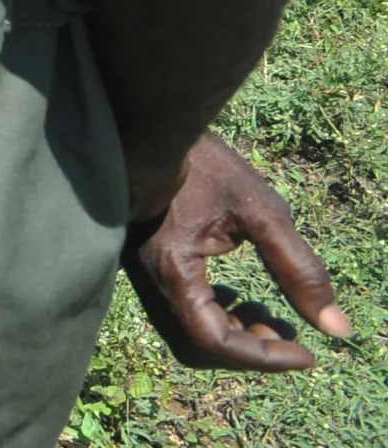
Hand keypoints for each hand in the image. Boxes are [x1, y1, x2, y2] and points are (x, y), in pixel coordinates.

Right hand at [123, 133, 351, 371]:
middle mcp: (153, 280)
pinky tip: (241, 294)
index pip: (217, 339)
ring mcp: (148, 272)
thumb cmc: (205, 166)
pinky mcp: (152, 262)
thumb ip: (300, 271)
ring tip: (269, 314)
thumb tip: (336, 328)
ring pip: (191, 329)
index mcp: (175, 270)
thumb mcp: (263, 213)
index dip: (264, 357)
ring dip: (234, 331)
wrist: (152, 128)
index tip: (309, 353)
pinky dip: (217, 312)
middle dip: (250, 348)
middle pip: (200, 345)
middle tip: (290, 333)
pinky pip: (184, 307)